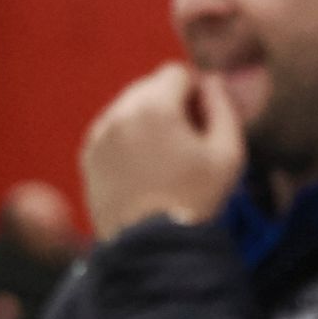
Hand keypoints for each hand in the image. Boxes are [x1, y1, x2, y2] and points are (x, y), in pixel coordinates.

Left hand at [81, 64, 243, 239]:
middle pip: (150, 87)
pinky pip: (113, 133)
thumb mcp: (228, 154)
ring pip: (129, 109)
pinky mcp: (89, 157)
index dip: (198, 91)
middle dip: (172, 104)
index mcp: (154, 106)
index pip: (177, 72)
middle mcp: (119, 113)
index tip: (206, 120)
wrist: (153, 246)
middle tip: (189, 142)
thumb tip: (213, 82)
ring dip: (149, 122)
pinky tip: (146, 170)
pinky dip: (129, 141)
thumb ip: (224, 108)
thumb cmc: (196, 200)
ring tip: (167, 159)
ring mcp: (99, 135)